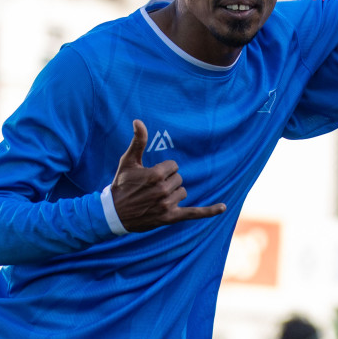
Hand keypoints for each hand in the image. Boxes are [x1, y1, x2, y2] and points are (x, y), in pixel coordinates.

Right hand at [110, 120, 225, 231]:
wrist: (114, 213)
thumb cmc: (121, 185)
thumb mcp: (128, 161)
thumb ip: (138, 141)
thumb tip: (138, 121)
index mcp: (155, 175)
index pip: (174, 166)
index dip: (163, 170)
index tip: (150, 176)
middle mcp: (163, 190)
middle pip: (179, 179)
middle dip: (168, 181)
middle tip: (151, 188)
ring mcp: (167, 205)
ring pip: (183, 192)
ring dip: (174, 194)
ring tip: (155, 198)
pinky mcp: (171, 217)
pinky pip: (195, 213)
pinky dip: (209, 211)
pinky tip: (223, 207)